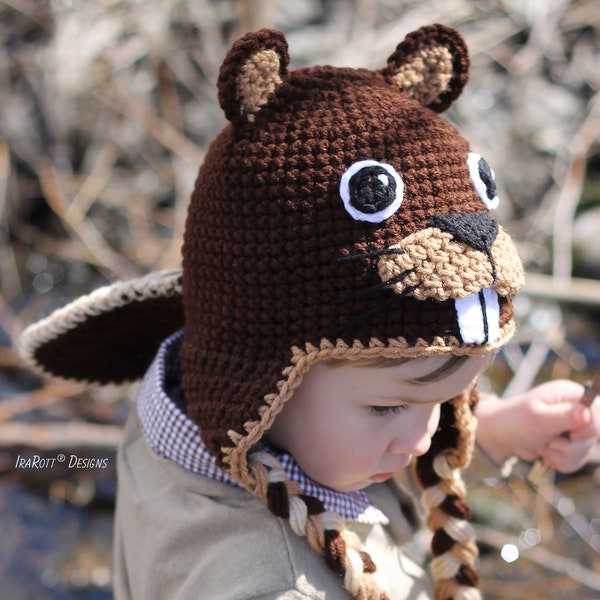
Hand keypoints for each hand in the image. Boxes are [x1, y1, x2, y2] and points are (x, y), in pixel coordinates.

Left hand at [476, 380, 599, 472]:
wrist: (500, 436)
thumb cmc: (515, 421)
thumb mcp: (538, 418)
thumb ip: (563, 416)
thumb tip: (587, 411)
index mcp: (569, 395)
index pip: (597, 409)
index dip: (590, 426)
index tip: (572, 435)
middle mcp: (575, 409)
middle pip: (594, 433)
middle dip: (572, 446)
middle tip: (550, 443)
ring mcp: (574, 427)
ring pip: (586, 450)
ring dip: (563, 456)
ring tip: (543, 448)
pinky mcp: (569, 443)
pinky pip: (577, 459)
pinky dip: (562, 462)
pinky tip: (546, 455)